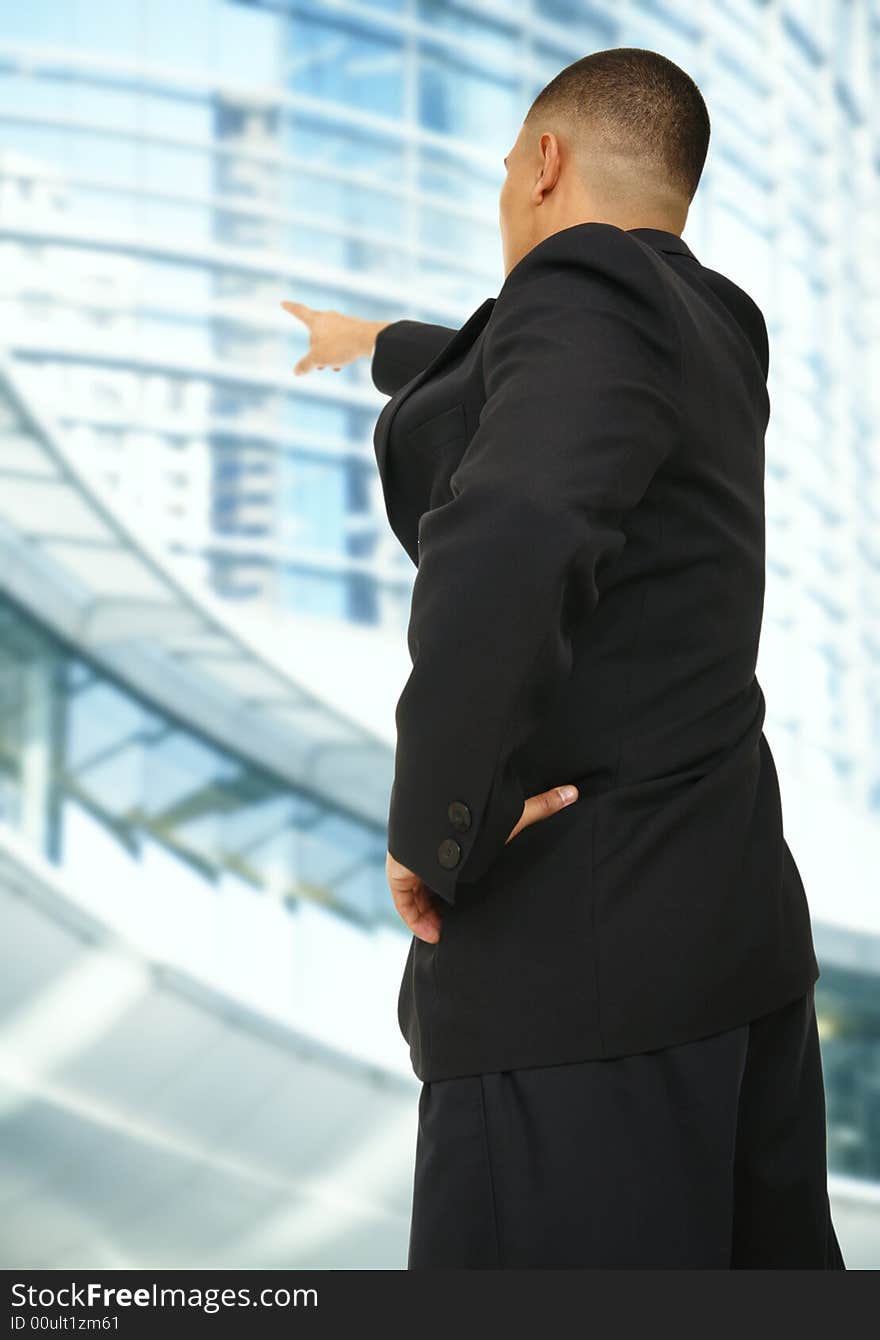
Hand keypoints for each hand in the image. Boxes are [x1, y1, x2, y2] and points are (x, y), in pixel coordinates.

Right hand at [280, 300, 388, 374]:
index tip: (283, 303)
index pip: (299, 311)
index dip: (290, 308)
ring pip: (330, 338)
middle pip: (315, 332)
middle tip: (319, 365)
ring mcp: (342, 321)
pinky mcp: (355, 327)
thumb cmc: (340, 346)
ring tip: (334, 365)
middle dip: (315, 348)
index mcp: (316, 320)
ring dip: (329, 352)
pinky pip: (342, 339)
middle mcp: (328, 317)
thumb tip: (296, 371)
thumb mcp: (318, 359)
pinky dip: (340, 350)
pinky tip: (345, 361)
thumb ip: (305, 365)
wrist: (369, 340)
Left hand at [386, 782, 578, 942]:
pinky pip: (404, 902)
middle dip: (442, 905)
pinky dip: (415, 919)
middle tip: (458, 926)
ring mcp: (411, 863)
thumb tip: (574, 792)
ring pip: (417, 894)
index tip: (469, 905)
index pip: (449, 869)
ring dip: (430, 915)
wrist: (443, 816)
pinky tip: (433, 933)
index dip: (457, 887)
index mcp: (451, 844)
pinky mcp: (399, 873)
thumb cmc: (479, 816)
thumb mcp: (512, 818)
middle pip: (431, 883)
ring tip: (448, 934)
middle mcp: (429, 853)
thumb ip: (541, 808)